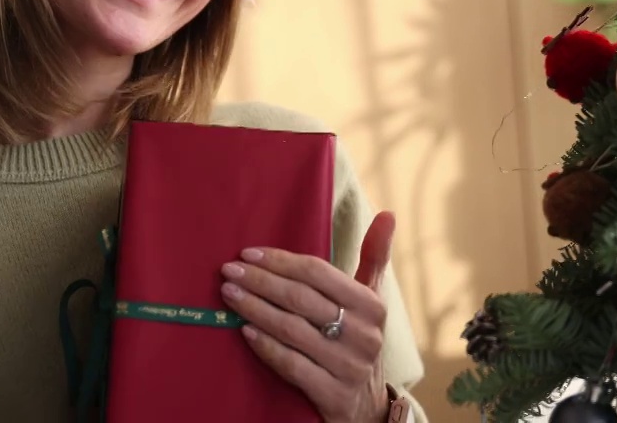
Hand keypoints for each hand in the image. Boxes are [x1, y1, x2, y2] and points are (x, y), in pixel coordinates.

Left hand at [220, 212, 396, 422]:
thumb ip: (375, 257)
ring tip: (229, 296)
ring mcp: (350, 367)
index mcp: (372, 306)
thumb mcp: (372, 300)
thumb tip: (388, 213)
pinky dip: (266, 346)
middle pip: (301, 299)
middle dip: (260, 282)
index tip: (248, 254)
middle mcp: (364, 335)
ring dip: (255, 310)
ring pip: (292, 331)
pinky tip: (246, 331)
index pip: (318, 273)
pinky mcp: (334, 395)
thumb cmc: (358, 340)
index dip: (281, 261)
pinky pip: (292, 365)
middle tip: (228, 271)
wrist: (367, 407)